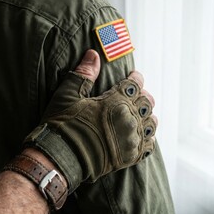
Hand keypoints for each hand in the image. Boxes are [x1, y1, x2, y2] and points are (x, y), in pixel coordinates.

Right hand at [25, 49, 156, 184]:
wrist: (61, 159)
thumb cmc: (63, 125)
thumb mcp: (68, 95)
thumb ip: (84, 73)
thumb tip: (93, 54)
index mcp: (116, 102)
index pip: (135, 84)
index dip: (136, 77)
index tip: (134, 75)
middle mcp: (129, 119)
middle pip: (147, 102)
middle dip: (142, 95)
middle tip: (134, 95)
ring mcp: (132, 139)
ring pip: (151, 123)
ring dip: (147, 115)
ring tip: (139, 114)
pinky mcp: (131, 156)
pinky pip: (149, 145)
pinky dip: (147, 138)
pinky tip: (140, 135)